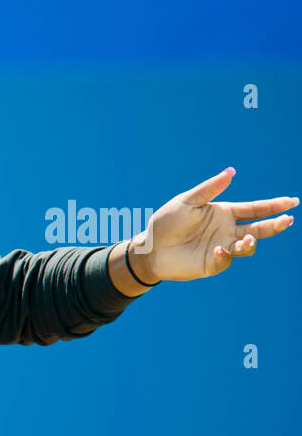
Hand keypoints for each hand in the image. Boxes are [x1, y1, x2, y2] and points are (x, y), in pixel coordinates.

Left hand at [136, 168, 296, 281]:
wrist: (148, 248)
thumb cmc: (166, 222)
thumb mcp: (187, 201)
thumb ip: (209, 189)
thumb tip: (231, 172)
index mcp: (224, 212)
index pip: (255, 208)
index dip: (274, 206)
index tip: (292, 202)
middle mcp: (227, 230)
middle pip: (259, 227)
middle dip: (275, 224)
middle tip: (288, 220)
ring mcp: (222, 247)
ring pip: (248, 246)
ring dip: (251, 242)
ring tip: (248, 237)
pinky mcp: (212, 263)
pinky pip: (226, 259)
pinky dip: (224, 254)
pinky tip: (216, 248)